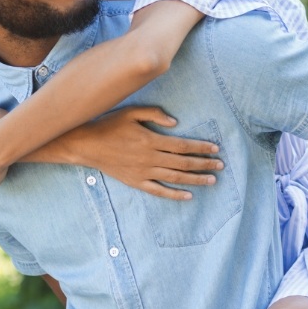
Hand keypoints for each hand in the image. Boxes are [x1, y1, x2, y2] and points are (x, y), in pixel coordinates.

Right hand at [60, 106, 223, 199]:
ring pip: (175, 178)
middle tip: (221, 165)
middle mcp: (149, 158)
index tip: (215, 148)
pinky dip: (174, 194)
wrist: (86, 144)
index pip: (182, 145)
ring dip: (195, 179)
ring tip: (212, 181)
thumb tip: (175, 122)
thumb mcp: (131, 112)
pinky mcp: (136, 182)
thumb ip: (154, 114)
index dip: (200, 147)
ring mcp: (143, 172)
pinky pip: (158, 191)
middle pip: (183, 163)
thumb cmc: (109, 125)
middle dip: (204, 164)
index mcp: (150, 139)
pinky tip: (188, 196)